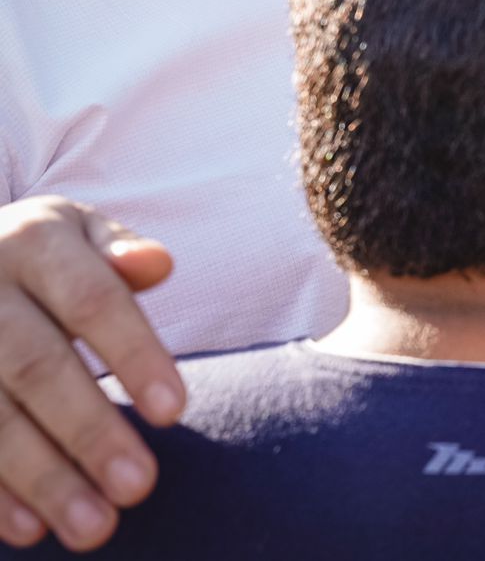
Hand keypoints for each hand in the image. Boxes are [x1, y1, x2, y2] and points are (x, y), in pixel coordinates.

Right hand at [0, 196, 183, 550]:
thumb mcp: (78, 236)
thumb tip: (156, 263)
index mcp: (33, 240)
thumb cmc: (39, 257)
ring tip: (94, 526)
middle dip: (88, 430)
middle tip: (141, 487)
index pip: (92, 300)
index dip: (134, 354)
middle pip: (35, 365)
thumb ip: (118, 254)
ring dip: (40, 476)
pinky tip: (29, 529)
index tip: (176, 413)